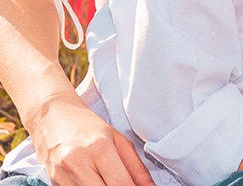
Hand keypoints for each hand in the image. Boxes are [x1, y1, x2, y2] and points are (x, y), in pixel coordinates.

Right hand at [30, 98, 154, 185]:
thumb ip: (136, 166)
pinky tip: (96, 181)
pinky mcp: (53, 181)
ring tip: (109, 179)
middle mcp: (79, 163)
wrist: (52, 117)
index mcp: (101, 149)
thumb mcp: (118, 139)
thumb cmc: (87, 126)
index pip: (121, 183)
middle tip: (126, 184)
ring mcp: (63, 175)